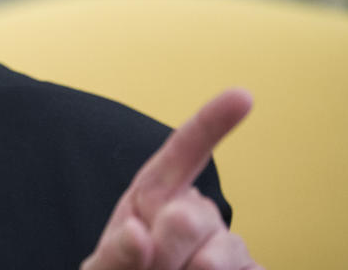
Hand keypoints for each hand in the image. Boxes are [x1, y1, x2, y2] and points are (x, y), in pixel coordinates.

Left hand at [81, 89, 261, 269]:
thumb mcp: (104, 269)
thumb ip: (114, 254)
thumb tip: (137, 234)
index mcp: (155, 196)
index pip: (183, 152)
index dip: (212, 122)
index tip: (243, 96)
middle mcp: (196, 213)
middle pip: (192, 217)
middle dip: (165, 252)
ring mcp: (227, 246)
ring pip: (222, 254)